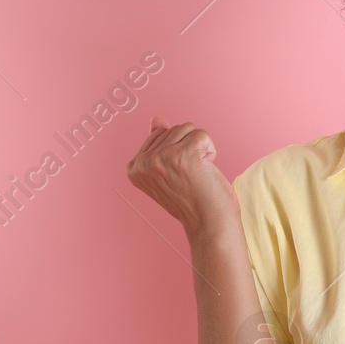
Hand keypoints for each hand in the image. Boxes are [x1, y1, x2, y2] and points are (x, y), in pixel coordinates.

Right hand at [125, 116, 240, 241]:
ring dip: (200, 150)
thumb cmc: (192, 200)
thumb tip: (156, 119)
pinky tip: (206, 171)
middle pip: (173, 129)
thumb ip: (158, 145)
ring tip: (197, 174)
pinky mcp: (183, 153)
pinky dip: (211, 150)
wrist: (209, 224)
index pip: (159, 134)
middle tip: (190, 177)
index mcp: (134, 167)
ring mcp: (162, 157)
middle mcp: (143, 162)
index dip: (176, 152)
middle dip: (188, 148)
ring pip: (188, 129)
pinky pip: (202, 134)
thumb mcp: (167, 172)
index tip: (178, 177)